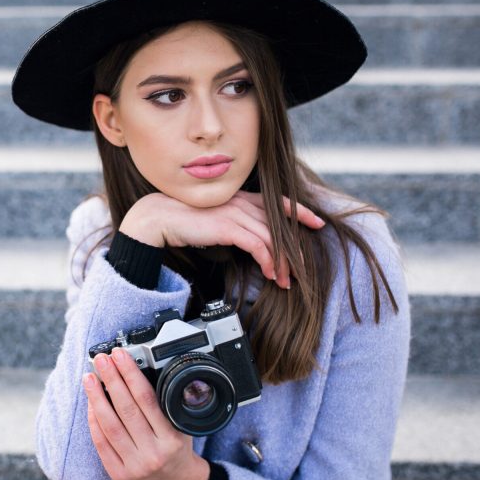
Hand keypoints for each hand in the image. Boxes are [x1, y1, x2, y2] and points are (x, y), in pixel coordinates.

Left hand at [82, 347, 209, 479]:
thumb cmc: (178, 451)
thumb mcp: (182, 427)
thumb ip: (166, 406)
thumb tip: (141, 374)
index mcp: (171, 439)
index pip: (147, 399)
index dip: (131, 374)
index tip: (121, 356)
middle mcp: (152, 453)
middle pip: (126, 409)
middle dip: (111, 380)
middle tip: (101, 360)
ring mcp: (134, 465)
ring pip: (110, 425)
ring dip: (97, 398)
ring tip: (90, 378)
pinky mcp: (118, 474)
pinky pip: (101, 443)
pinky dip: (94, 421)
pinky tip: (90, 404)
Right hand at [119, 191, 324, 288]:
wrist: (162, 218)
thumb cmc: (187, 221)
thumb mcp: (217, 219)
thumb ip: (236, 223)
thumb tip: (251, 240)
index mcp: (242, 198)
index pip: (279, 202)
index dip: (301, 212)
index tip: (317, 223)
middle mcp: (243, 202)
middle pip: (280, 224)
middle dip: (295, 248)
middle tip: (303, 269)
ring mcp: (236, 213)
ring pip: (272, 237)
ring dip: (283, 262)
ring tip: (287, 281)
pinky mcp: (228, 227)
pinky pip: (258, 245)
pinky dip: (268, 261)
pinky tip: (271, 274)